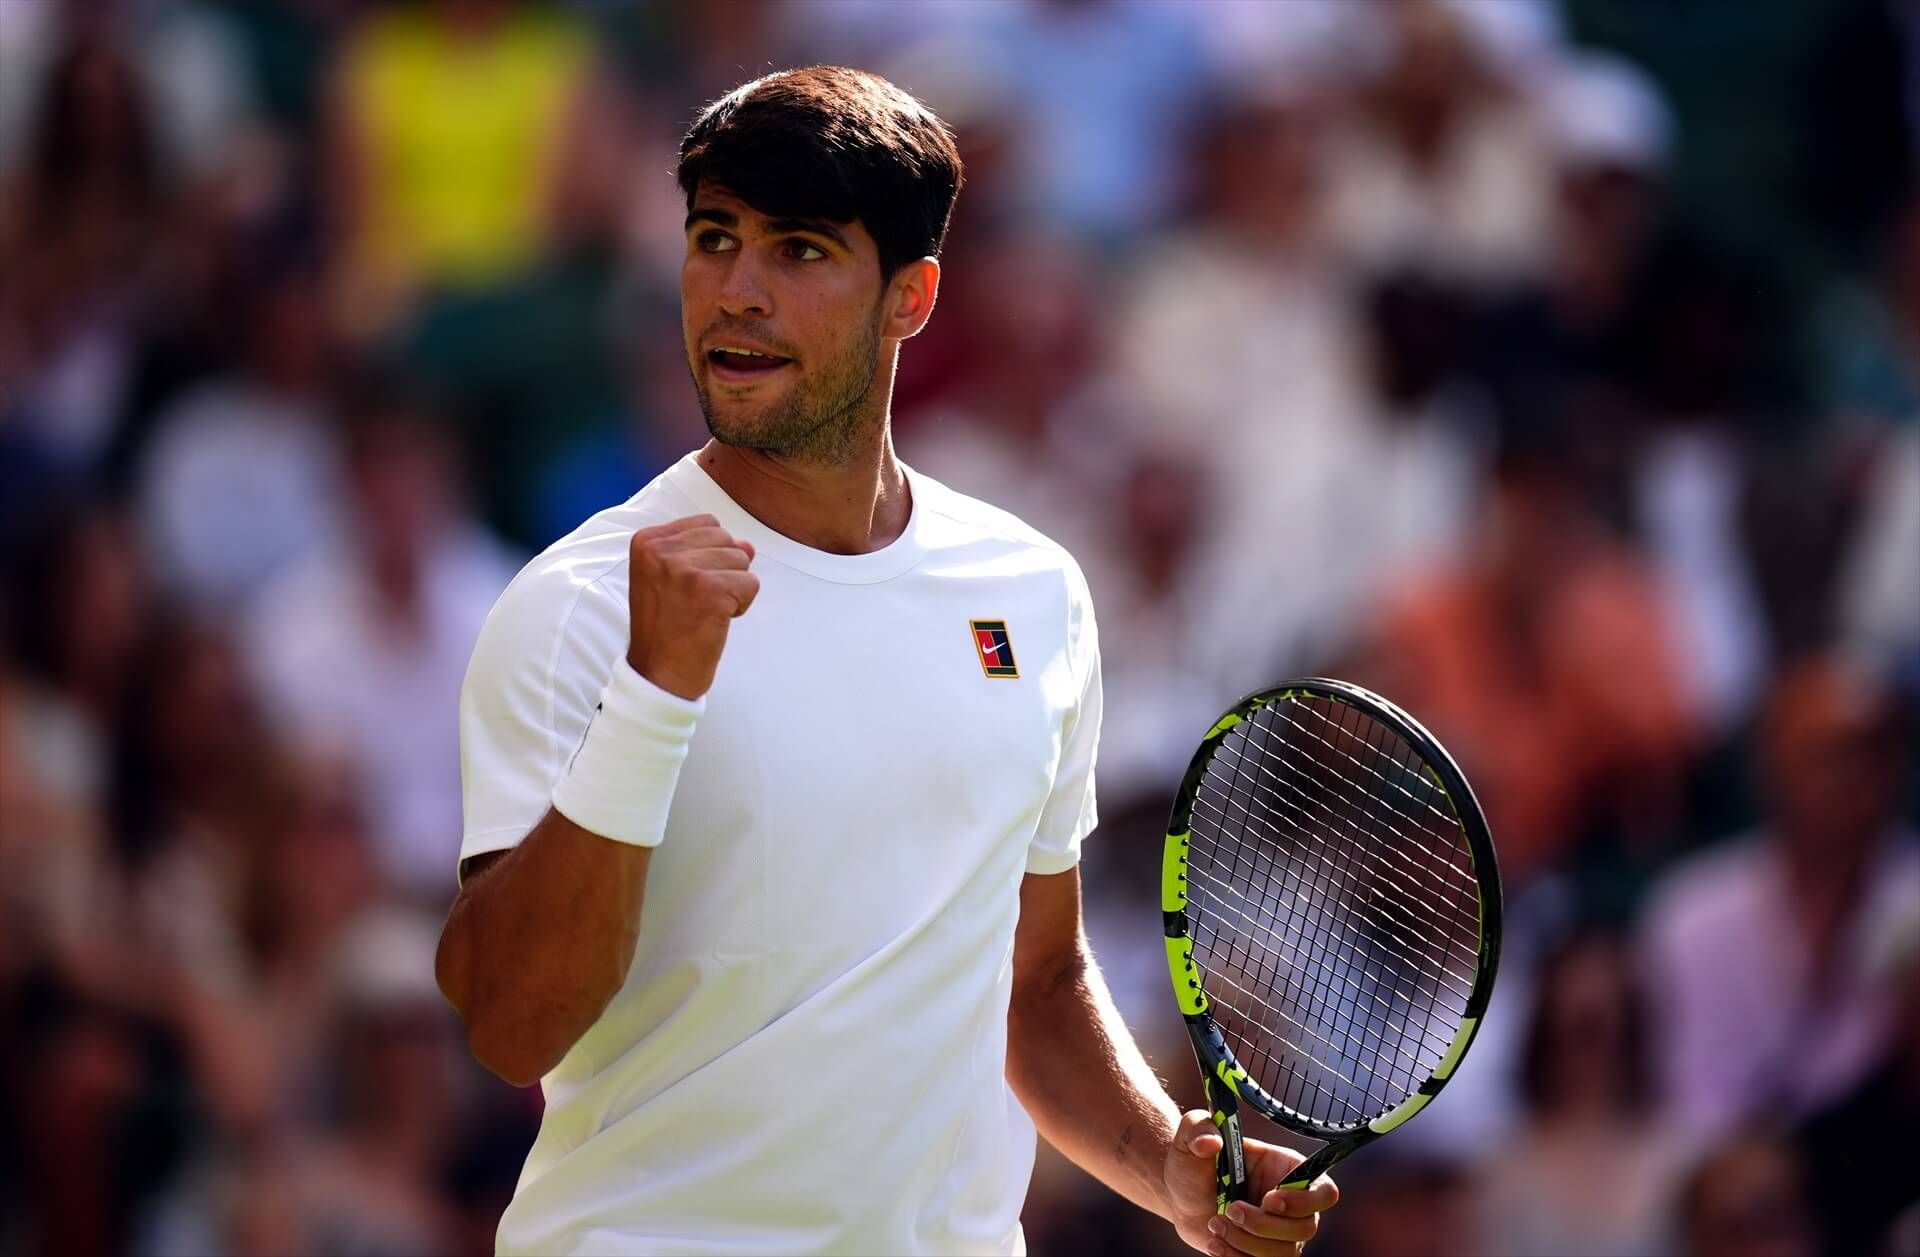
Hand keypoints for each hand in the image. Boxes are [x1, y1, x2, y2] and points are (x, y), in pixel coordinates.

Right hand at [626, 514, 758, 699]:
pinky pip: (751, 583)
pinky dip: (741, 605)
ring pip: (742, 560)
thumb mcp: (672, 579)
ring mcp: (686, 569)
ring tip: (704, 610)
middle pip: (726, 540)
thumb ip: (706, 552)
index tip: (686, 586)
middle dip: (723, 571)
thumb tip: (747, 545)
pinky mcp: (710, 590)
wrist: (658, 674)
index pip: (707, 525)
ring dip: (733, 589)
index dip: (709, 556)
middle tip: (696, 602)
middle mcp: (662, 550)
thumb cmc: (665, 629)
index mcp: (647, 541)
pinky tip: (715, 620)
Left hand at [1164, 1110, 1338, 1255]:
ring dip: (1247, 1244)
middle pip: (1305, 1227)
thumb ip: (1198, 1128)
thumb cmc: (1194, 1162)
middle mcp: (1293, 1204)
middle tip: (1231, 1211)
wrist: (1179, 1197)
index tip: (1268, 1200)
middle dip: (1264, 1225)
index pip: (1324, 1191)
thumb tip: (1210, 1142)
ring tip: (1215, 1226)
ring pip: (1285, 1253)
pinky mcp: (1264, 1254)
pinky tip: (1216, 1244)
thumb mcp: (1191, 1136)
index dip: (1303, 1201)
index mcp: (1287, 1169)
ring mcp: (1281, 1233)